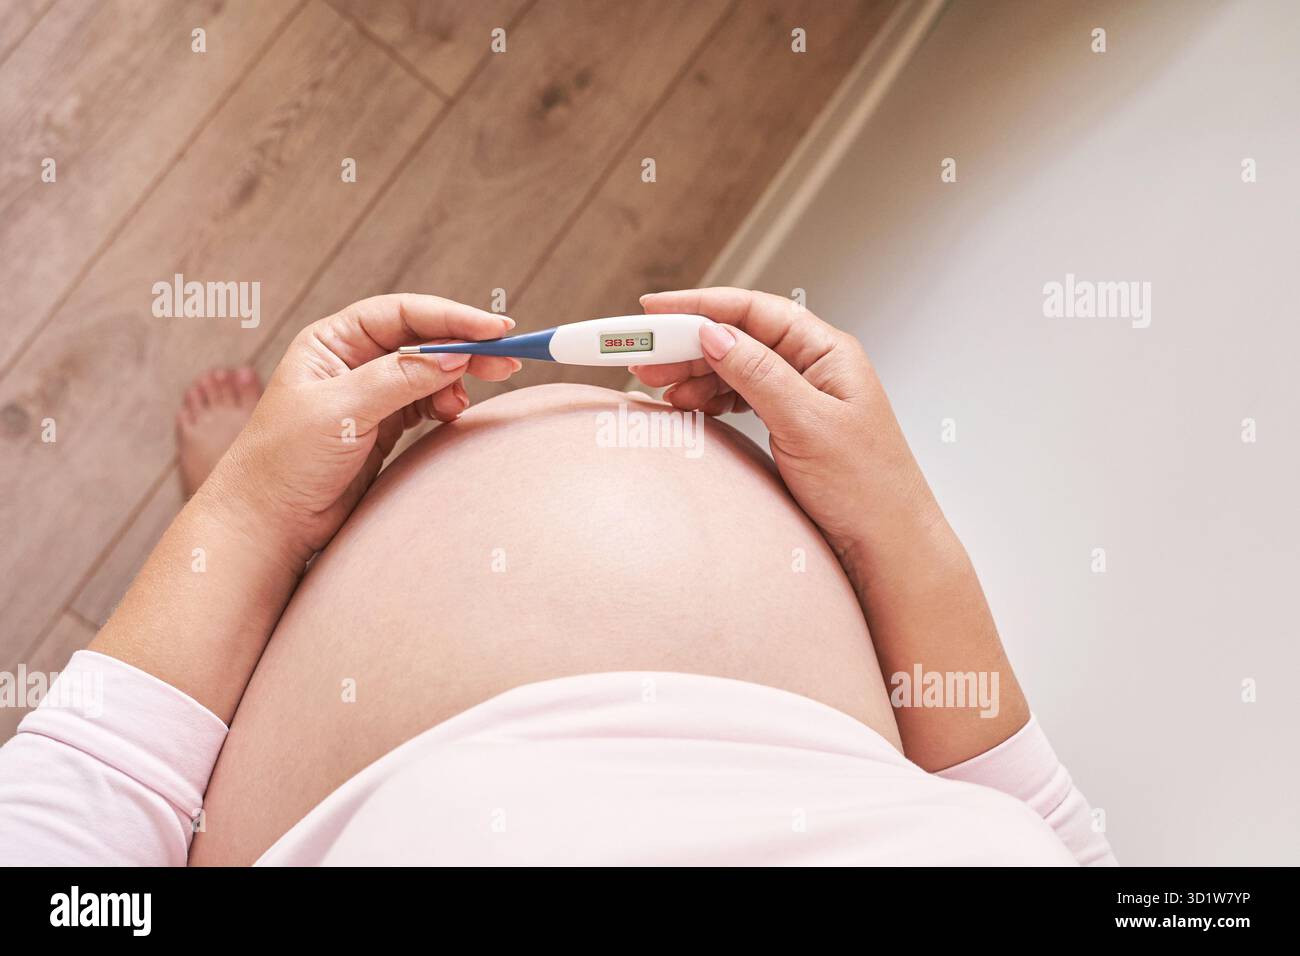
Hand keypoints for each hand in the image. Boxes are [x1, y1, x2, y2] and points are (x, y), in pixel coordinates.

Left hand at [204, 294, 517, 564]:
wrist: (269, 522)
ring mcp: (369, 394)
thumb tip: (453, 354)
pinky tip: (453, 414)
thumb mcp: (342, 412)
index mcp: (332, 342)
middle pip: (421, 339)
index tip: (493, 329)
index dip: (450, 317)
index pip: (402, 314)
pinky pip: (426, 403)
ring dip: (457, 378)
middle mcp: (351, 360)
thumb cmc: (285, 461)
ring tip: (472, 396)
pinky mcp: (382, 426)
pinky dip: (445, 405)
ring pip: (428, 372)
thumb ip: (398, 379)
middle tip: (507, 358)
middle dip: (464, 346)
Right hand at [632, 288, 939, 562]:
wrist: (888, 546)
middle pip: (739, 337)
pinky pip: (740, 398)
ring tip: (657, 387)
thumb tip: (712, 333)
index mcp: (828, 352)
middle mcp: (814, 366)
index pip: (755, 311)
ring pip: (735, 368)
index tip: (652, 309)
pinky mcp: (791, 425)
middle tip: (641, 358)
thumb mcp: (806, 425)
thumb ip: (758, 375)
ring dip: (693, 373)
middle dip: (687, 343)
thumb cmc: (867, 489)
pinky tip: (687, 406)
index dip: (700, 305)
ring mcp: (802, 395)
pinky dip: (709, 398)